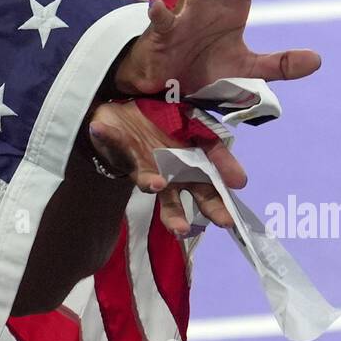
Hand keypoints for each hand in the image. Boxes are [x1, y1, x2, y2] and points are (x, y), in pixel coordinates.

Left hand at [87, 99, 245, 236]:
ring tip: (156, 184)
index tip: (230, 212)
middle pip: (175, 201)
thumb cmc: (171, 122)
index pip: (207, 187)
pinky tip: (98, 130)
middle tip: (187, 229)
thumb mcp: (200, 129)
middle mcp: (167, 174)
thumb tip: (241, 180)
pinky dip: (106, 136)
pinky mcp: (118, 150)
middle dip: (179, 216)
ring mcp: (142, 166)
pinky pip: (111, 143)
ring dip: (149, 183)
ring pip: (145, 182)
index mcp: (190, 168)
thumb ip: (218, 151)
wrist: (132, 110)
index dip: (217, 199)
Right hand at [113, 0, 321, 96]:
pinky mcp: (164, 33)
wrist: (170, 84)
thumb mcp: (249, 68)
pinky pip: (162, 20)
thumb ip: (280, 64)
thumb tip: (317, 60)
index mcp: (230, 3)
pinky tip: (158, 7)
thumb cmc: (205, 67)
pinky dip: (160, 14)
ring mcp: (185, 12)